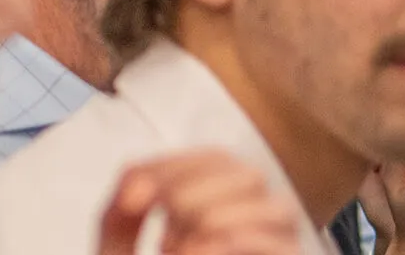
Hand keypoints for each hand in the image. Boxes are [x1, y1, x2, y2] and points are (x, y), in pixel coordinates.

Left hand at [97, 149, 301, 254]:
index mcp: (223, 209)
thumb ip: (118, 215)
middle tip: (159, 227)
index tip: (131, 195)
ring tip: (174, 248)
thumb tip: (133, 184)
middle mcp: (258, 227)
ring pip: (278, 206)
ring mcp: (275, 247)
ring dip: (217, 217)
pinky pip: (286, 245)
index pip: (217, 158)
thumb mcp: (120, 249)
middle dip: (192, 192)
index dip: (173, 166)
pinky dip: (244, 241)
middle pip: (247, 173)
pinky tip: (199, 249)